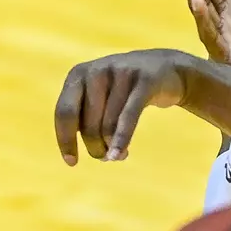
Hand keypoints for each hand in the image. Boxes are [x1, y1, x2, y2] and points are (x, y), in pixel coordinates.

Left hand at [54, 49, 191, 165]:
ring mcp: (121, 73)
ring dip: (112, 146)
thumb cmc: (125, 90)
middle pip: (88, 124)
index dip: (66, 140)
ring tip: (119, 155)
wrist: (165, 68)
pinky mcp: (144, 81)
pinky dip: (122, 139)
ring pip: (109, 124)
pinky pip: (129, 116)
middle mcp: (96, 71)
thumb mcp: (99, 98)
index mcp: (78, 75)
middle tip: (104, 158)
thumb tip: (73, 153)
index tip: (72, 162)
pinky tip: (120, 155)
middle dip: (95, 147)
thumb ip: (84, 119)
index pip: (64, 113)